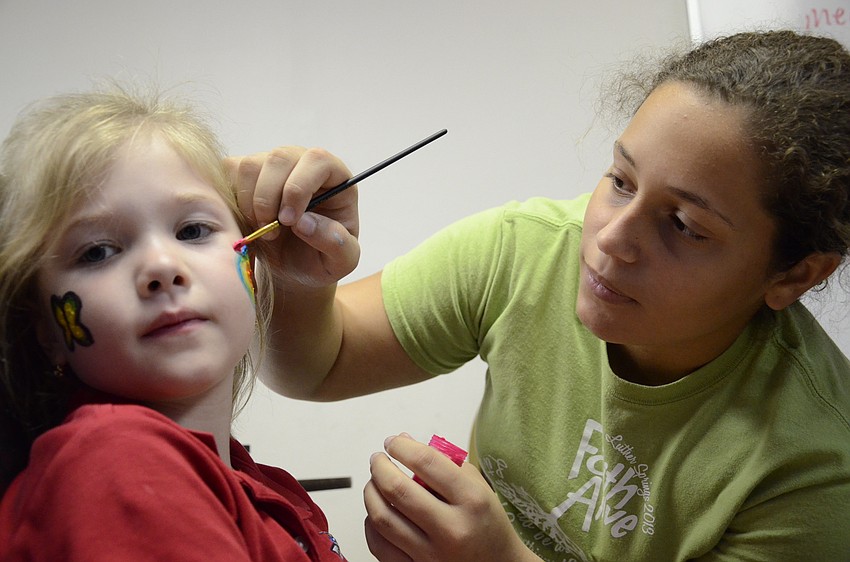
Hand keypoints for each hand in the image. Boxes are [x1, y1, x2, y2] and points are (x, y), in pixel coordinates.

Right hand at [225, 146, 359, 286]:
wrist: (295, 269)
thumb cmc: (322, 260)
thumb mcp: (342, 261)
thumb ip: (336, 243)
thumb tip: (306, 222)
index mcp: (335, 178)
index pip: (317, 160)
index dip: (299, 187)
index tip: (290, 221)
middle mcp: (303, 163)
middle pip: (279, 158)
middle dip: (268, 199)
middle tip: (272, 233)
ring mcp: (274, 165)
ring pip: (250, 165)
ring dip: (249, 203)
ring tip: (263, 231)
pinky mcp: (247, 174)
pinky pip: (230, 172)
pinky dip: (232, 201)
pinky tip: (248, 222)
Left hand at [364, 434, 534, 561]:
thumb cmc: (486, 523)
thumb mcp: (478, 487)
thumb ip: (444, 463)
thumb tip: (404, 441)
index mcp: (472, 500)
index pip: (426, 462)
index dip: (402, 447)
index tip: (393, 442)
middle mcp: (452, 529)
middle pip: (398, 490)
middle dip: (380, 468)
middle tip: (377, 459)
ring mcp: (433, 555)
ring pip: (382, 518)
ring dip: (371, 493)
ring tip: (374, 482)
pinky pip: (379, 546)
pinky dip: (371, 524)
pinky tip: (377, 513)